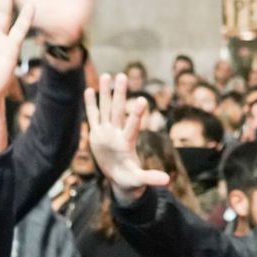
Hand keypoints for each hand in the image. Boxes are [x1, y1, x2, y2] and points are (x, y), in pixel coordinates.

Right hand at [85, 72, 168, 198]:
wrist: (120, 178)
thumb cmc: (131, 180)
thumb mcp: (139, 180)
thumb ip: (150, 178)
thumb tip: (167, 181)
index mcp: (127, 144)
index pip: (132, 126)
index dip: (136, 114)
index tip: (142, 100)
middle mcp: (117, 134)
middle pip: (118, 111)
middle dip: (120, 94)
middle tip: (122, 75)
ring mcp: (106, 133)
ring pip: (105, 109)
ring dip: (106, 93)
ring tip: (107, 75)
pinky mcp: (96, 135)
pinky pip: (93, 117)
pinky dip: (91, 104)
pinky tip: (89, 90)